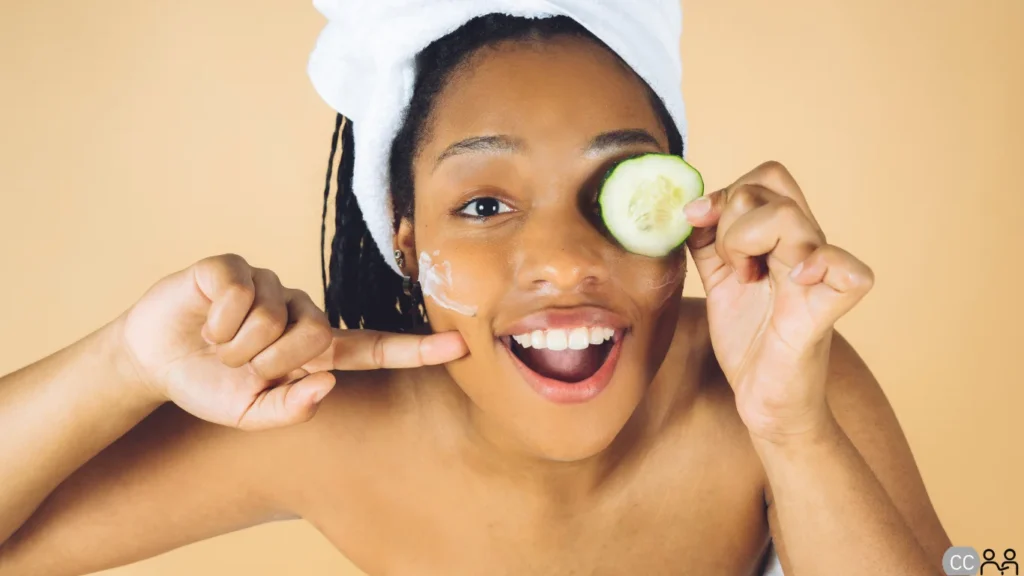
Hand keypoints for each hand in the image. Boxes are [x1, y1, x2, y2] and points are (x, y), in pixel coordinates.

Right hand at [117, 254, 467, 429]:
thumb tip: (327, 385)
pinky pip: (241, 294)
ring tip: (219, 344)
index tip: (459, 347)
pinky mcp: (235, 267)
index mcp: (314, 349)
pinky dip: (217, 321)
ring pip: (275, 318)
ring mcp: (270, 284)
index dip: (416, 349)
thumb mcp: (250, 413)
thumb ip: (291, 408)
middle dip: (270, 362)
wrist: (154, 362)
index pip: (374, 347)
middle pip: (316, 336)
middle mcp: (300, 310)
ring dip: (238, 346)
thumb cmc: (210, 385)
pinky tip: (206, 321)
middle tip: (240, 364)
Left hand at [683, 162, 873, 442]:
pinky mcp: (828, 309)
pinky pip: (850, 270)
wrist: (763, 399)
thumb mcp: (718, 281)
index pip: (764, 178)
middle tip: (729, 263)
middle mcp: (804, 247)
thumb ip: (707, 242)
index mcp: (781, 238)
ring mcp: (819, 275)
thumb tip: (692, 207)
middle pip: (772, 185)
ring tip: (745, 278)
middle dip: (730, 218)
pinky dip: (819, 265)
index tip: (696, 221)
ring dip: (746, 241)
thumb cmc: (749, 340)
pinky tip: (792, 280)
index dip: (725, 191)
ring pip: (791, 217)